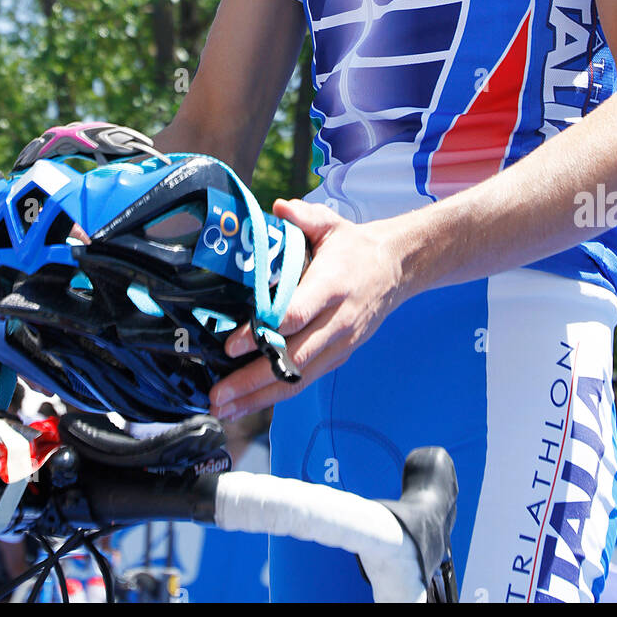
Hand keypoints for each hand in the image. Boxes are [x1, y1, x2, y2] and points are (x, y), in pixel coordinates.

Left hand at [208, 197, 404, 421]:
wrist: (396, 270)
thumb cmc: (354, 247)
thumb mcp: (332, 225)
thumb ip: (305, 217)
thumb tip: (279, 208)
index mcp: (332, 285)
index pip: (297, 314)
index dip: (264, 332)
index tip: (232, 344)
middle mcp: (337, 321)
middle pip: (293, 358)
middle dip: (253, 379)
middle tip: (219, 394)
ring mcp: (339, 344)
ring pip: (297, 377)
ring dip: (259, 396)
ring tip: (225, 408)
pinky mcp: (338, 357)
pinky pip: (305, 380)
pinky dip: (275, 394)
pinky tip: (248, 403)